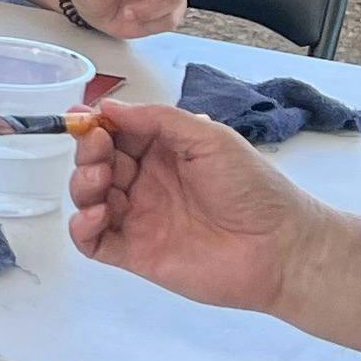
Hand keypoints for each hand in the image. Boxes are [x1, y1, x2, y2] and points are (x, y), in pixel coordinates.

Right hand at [67, 98, 317, 314]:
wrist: (280, 247)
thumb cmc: (250, 187)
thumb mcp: (209, 137)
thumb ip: (157, 120)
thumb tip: (107, 107)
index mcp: (163, 152)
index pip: (117, 133)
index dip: (97, 125)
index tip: (83, 118)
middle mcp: (146, 183)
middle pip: (97, 163)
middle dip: (88, 152)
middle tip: (99, 150)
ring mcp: (139, 219)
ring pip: (90, 198)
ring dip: (82, 185)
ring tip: (100, 182)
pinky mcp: (135, 254)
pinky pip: (93, 242)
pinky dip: (81, 228)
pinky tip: (93, 216)